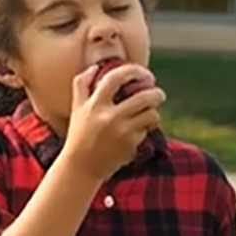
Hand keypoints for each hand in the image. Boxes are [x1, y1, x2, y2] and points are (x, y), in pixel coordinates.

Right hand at [62, 63, 165, 179]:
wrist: (82, 167)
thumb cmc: (79, 135)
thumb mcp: (76, 108)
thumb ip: (82, 84)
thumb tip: (95, 68)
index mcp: (95, 104)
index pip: (116, 78)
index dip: (134, 71)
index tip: (143, 72)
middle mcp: (109, 117)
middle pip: (144, 97)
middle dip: (156, 93)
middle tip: (158, 94)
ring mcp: (122, 132)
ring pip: (151, 114)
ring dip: (153, 112)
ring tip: (149, 113)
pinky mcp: (130, 145)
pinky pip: (146, 131)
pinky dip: (145, 129)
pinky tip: (138, 131)